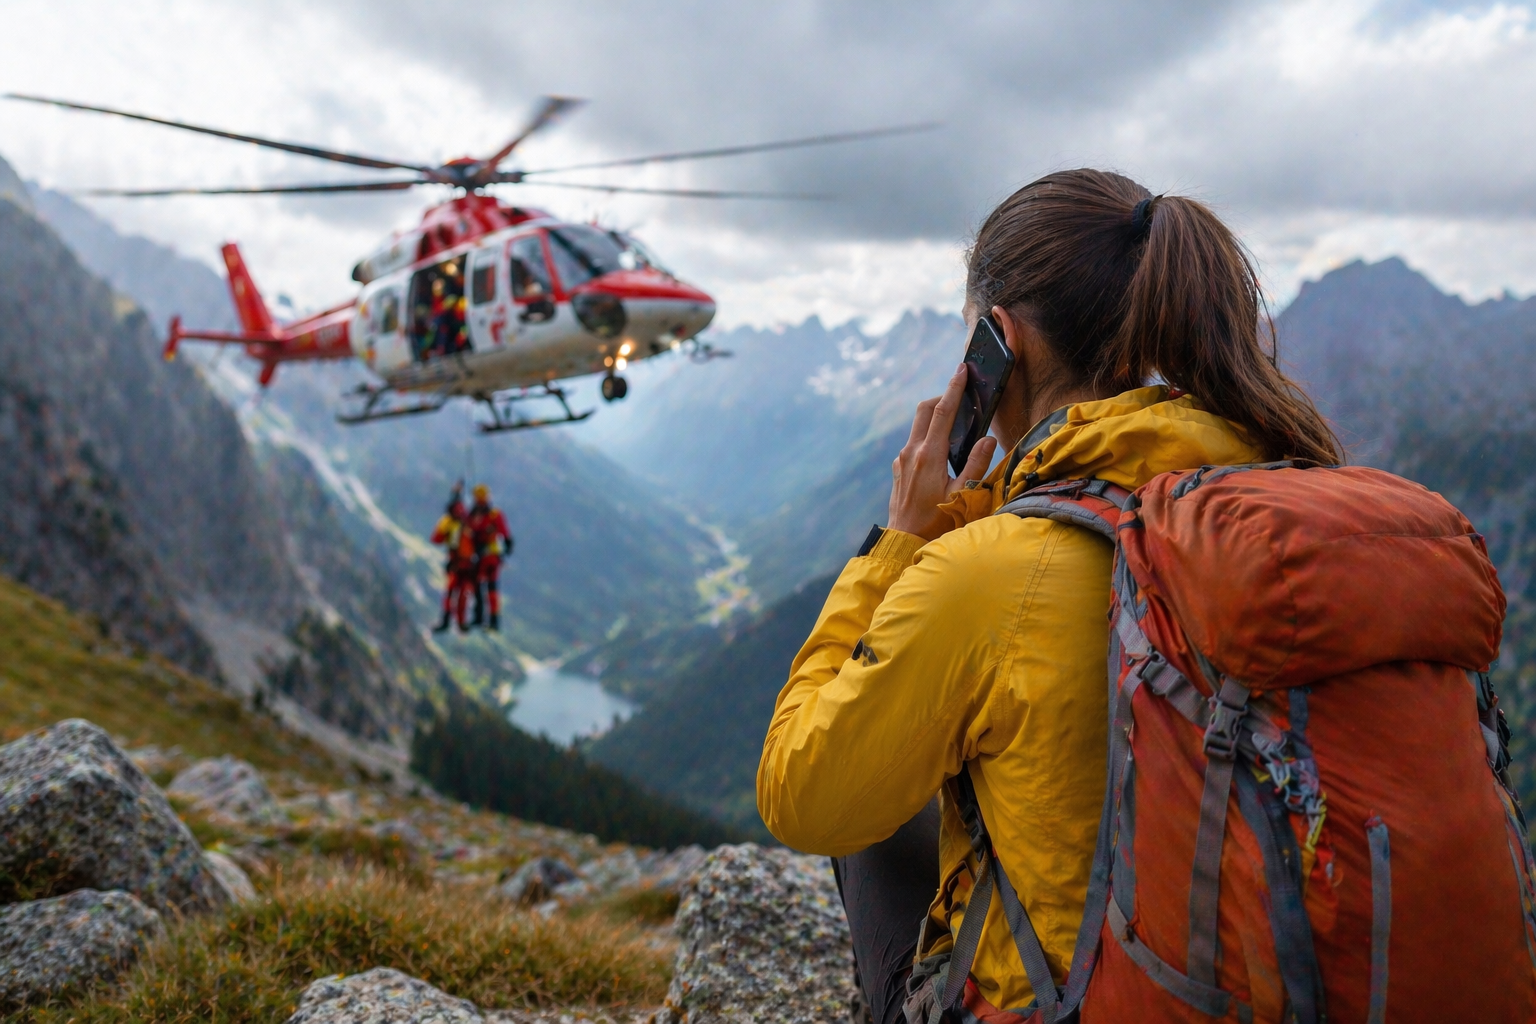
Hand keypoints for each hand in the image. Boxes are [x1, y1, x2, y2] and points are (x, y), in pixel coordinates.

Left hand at [888, 364, 997, 540]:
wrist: (903, 540)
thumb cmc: (936, 521)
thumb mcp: (961, 495)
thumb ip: (976, 465)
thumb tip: (989, 439)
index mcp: (929, 456)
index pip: (942, 412)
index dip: (953, 389)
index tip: (961, 370)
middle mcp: (911, 452)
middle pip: (924, 410)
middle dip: (942, 397)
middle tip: (960, 395)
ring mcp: (901, 459)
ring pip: (918, 426)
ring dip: (935, 417)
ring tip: (956, 423)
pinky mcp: (898, 468)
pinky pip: (913, 442)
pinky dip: (927, 436)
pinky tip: (942, 450)